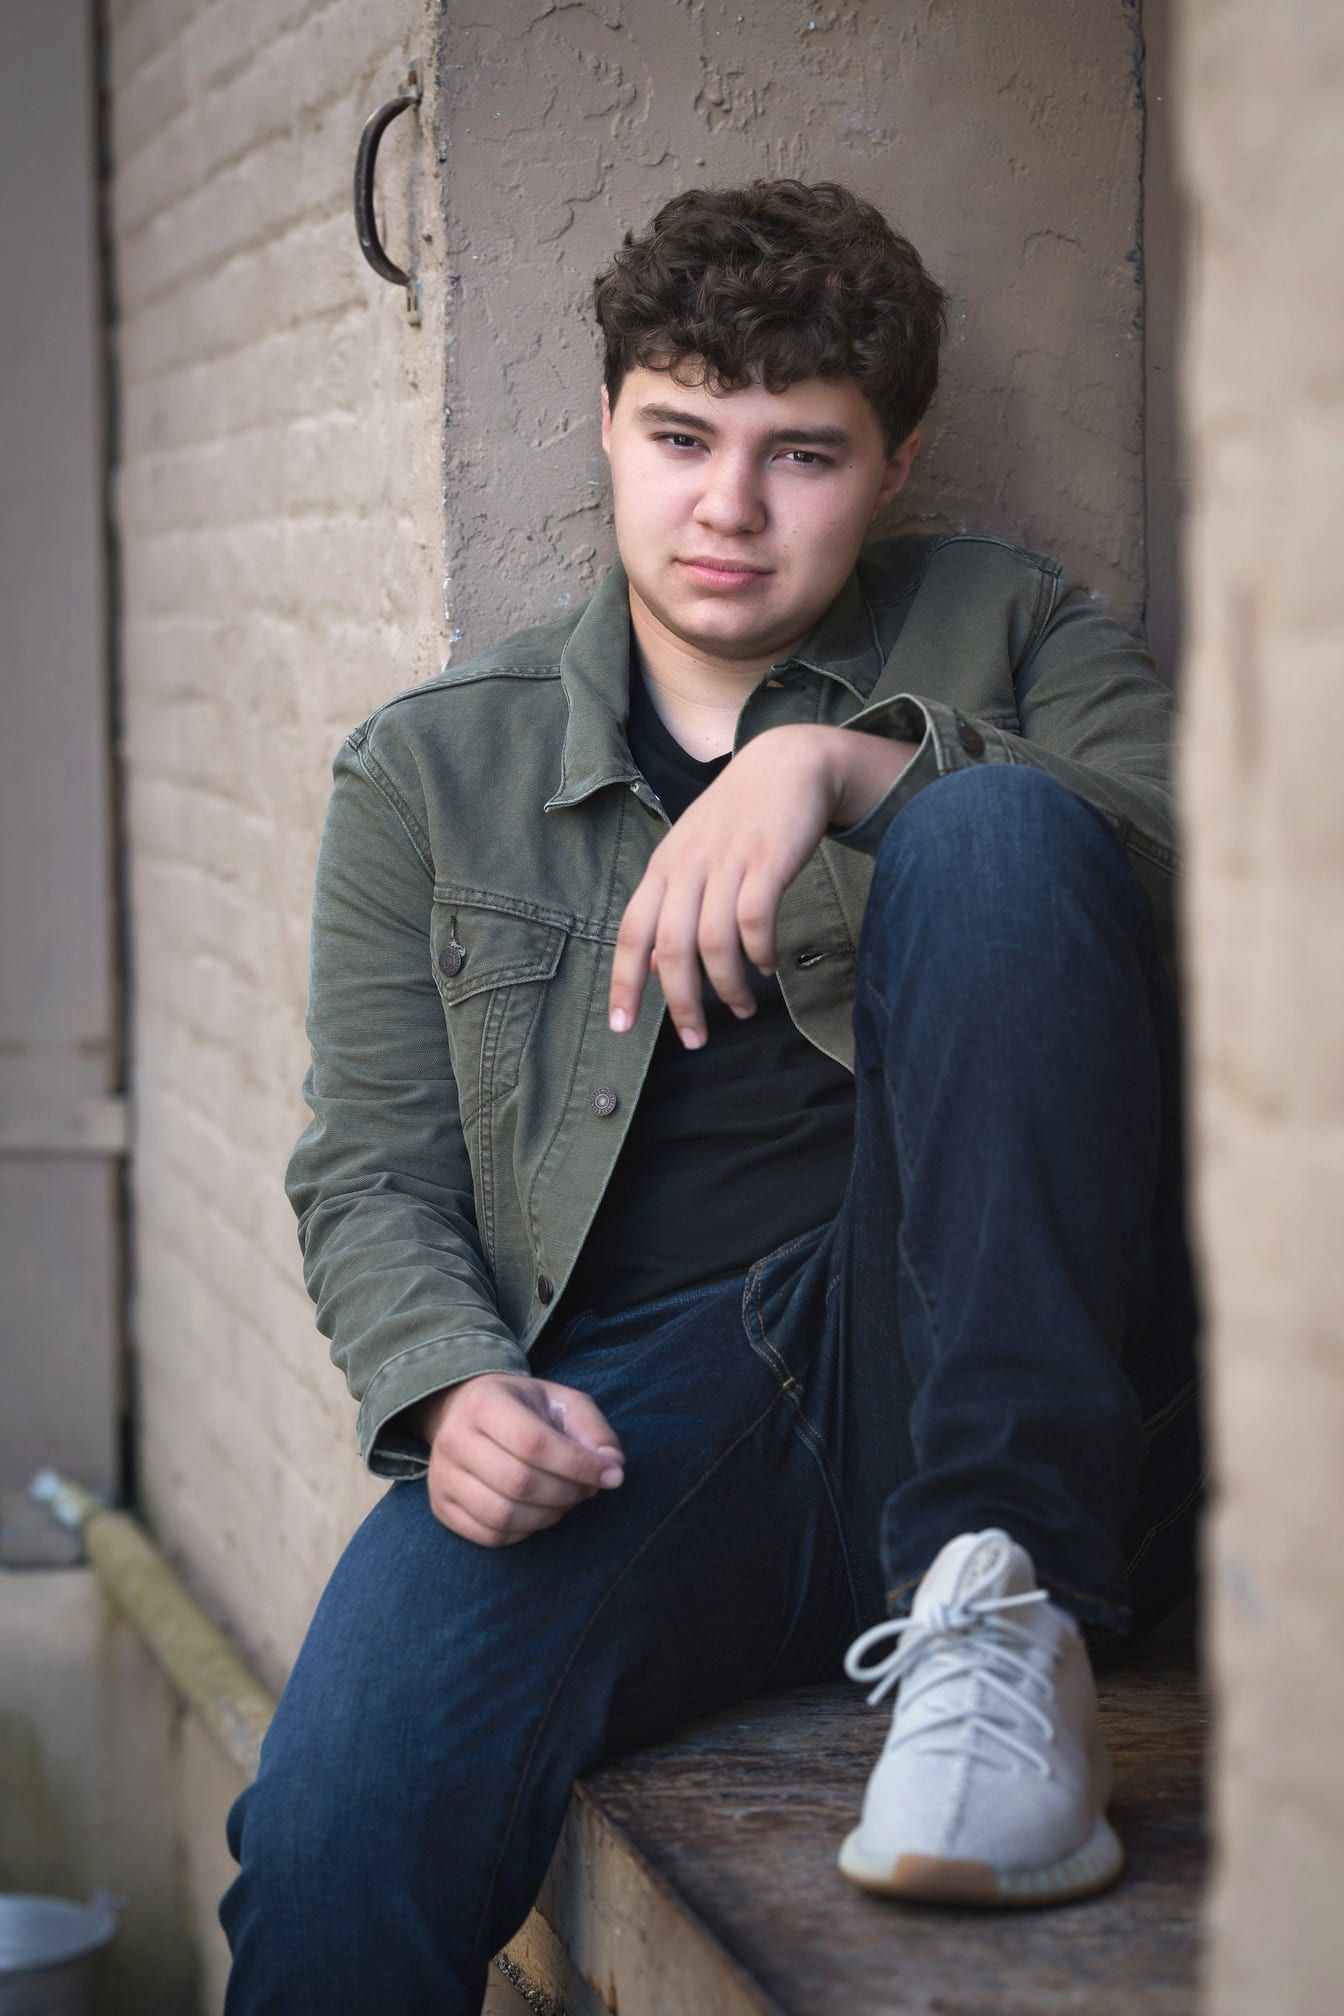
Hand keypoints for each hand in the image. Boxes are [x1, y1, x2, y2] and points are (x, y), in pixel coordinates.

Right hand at [421, 1373, 625, 1546]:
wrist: (465, 1412)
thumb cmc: (522, 1408)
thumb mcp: (561, 1402)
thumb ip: (593, 1430)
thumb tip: (613, 1468)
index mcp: (484, 1402)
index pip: (534, 1443)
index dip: (578, 1465)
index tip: (610, 1475)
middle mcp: (454, 1438)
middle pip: (519, 1482)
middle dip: (566, 1493)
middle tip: (586, 1489)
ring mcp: (442, 1476)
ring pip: (502, 1515)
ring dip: (548, 1516)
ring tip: (564, 1501)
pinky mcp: (441, 1507)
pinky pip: (489, 1536)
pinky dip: (524, 1533)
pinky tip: (537, 1513)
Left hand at [607, 723, 917, 1046]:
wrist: (788, 762)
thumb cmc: (738, 818)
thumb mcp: (692, 854)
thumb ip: (672, 906)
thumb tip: (655, 969)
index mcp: (662, 869)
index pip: (631, 934)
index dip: (624, 984)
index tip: (622, 1027)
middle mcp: (687, 867)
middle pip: (670, 949)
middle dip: (682, 1003)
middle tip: (696, 1039)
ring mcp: (726, 862)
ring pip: (713, 942)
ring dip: (728, 986)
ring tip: (742, 1006)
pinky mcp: (766, 860)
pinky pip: (756, 920)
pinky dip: (759, 952)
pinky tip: (767, 966)